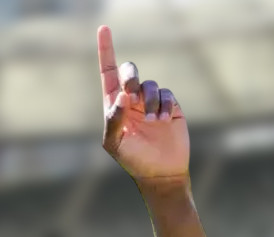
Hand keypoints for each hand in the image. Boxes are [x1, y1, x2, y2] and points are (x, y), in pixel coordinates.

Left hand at [98, 26, 188, 183]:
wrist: (160, 172)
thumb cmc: (133, 159)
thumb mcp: (115, 143)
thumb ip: (114, 120)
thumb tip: (121, 96)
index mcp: (114, 105)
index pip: (108, 72)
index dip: (106, 50)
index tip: (103, 28)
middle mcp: (132, 99)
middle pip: (129, 71)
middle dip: (130, 76)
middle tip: (131, 91)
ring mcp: (151, 102)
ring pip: (150, 85)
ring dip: (150, 101)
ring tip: (153, 122)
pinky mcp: (170, 106)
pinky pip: (167, 94)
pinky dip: (165, 105)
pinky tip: (163, 121)